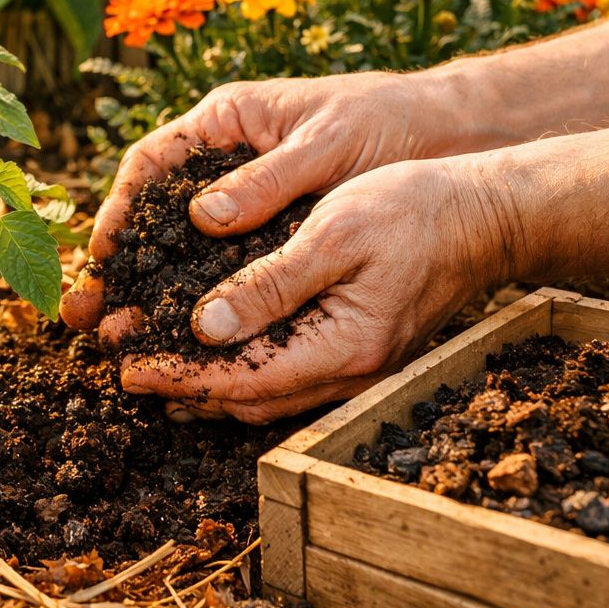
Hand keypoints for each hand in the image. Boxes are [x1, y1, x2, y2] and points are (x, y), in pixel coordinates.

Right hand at [61, 72, 462, 338]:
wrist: (451, 134)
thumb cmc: (388, 122)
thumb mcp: (327, 144)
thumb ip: (267, 180)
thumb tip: (201, 220)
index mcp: (225, 120)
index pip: (149, 164)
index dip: (116, 209)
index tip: (100, 255)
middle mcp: (226, 161)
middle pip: (154, 214)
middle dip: (120, 266)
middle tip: (85, 315)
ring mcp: (249, 199)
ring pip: (184, 248)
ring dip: (152, 291)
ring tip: (119, 338)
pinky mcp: (275, 232)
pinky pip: (227, 268)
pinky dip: (203, 301)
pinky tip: (187, 339)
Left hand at [119, 156, 515, 421]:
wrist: (490, 213)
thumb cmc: (414, 208)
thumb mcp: (334, 232)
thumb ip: (270, 285)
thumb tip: (203, 328)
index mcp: (344, 348)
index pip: (240, 380)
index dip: (177, 375)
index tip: (124, 365)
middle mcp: (351, 373)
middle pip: (246, 399)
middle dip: (179, 383)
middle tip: (118, 361)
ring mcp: (358, 368)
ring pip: (264, 395)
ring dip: (204, 381)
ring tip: (149, 362)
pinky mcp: (358, 350)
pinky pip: (286, 376)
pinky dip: (238, 369)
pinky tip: (207, 350)